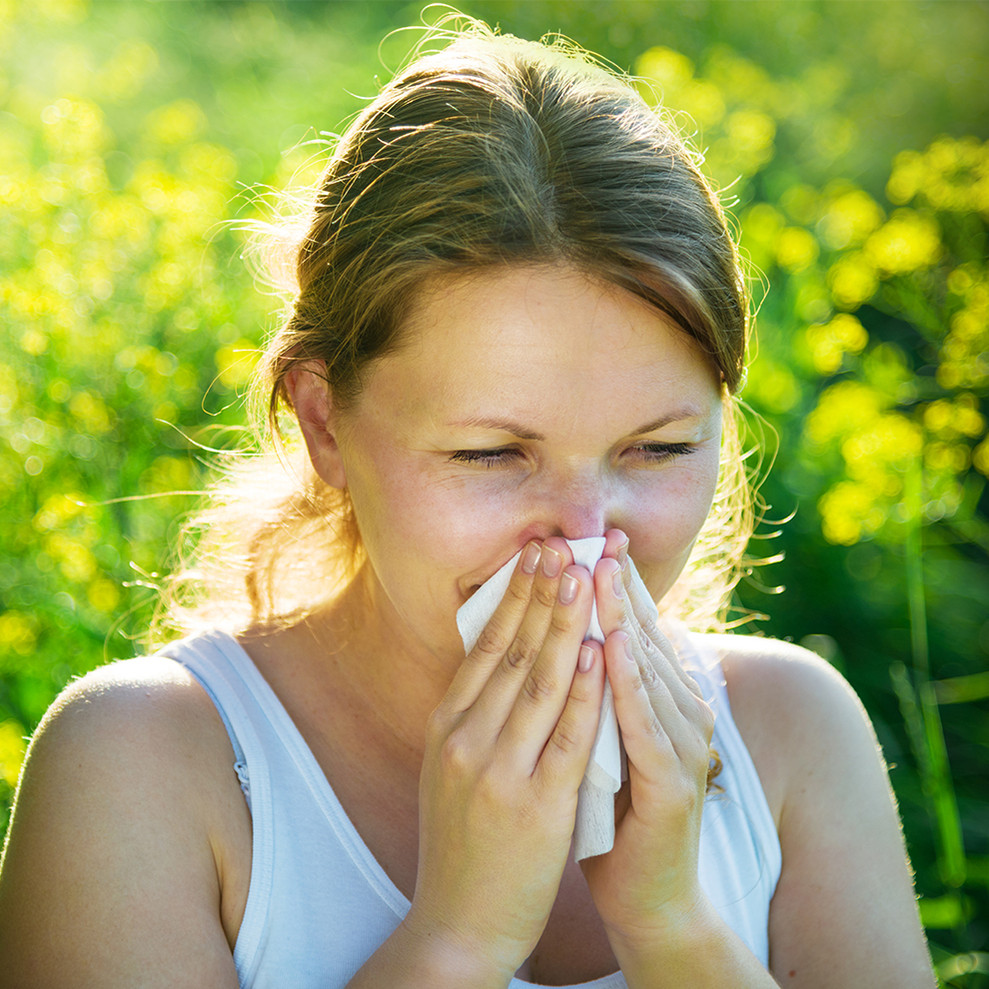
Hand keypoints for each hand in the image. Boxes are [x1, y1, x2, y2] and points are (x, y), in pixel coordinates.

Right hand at [401, 538, 606, 982]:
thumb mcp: (450, 767)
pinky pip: (565, 736)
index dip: (513, 596)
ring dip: (562, 624)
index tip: (534, 554)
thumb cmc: (463, 840)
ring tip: (580, 576)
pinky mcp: (534, 805)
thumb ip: (473, 713)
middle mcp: (465, 740)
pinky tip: (595, 651)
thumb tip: (497, 653)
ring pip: (537, 682)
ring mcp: (497, 771)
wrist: (458, 922)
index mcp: (446, 726)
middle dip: (539, 594)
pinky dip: (581, 690)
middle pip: (510, 651)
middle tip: (560, 545)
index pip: (485, 646)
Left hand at [582, 531, 715, 954]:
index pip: (634, 630)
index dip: (611, 585)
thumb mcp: (597, 738)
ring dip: (624, 620)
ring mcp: (682, 748)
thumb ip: (590, 689)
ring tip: (599, 574)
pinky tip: (614, 650)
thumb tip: (561, 636)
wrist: (645, 894)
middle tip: (596, 538)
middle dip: (616, 587)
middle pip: (644, 638)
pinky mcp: (675, 786)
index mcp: (658, 700)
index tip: (586, 538)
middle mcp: (679, 714)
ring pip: (648, 671)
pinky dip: (630, 686)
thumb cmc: (613, 811)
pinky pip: (647, 728)